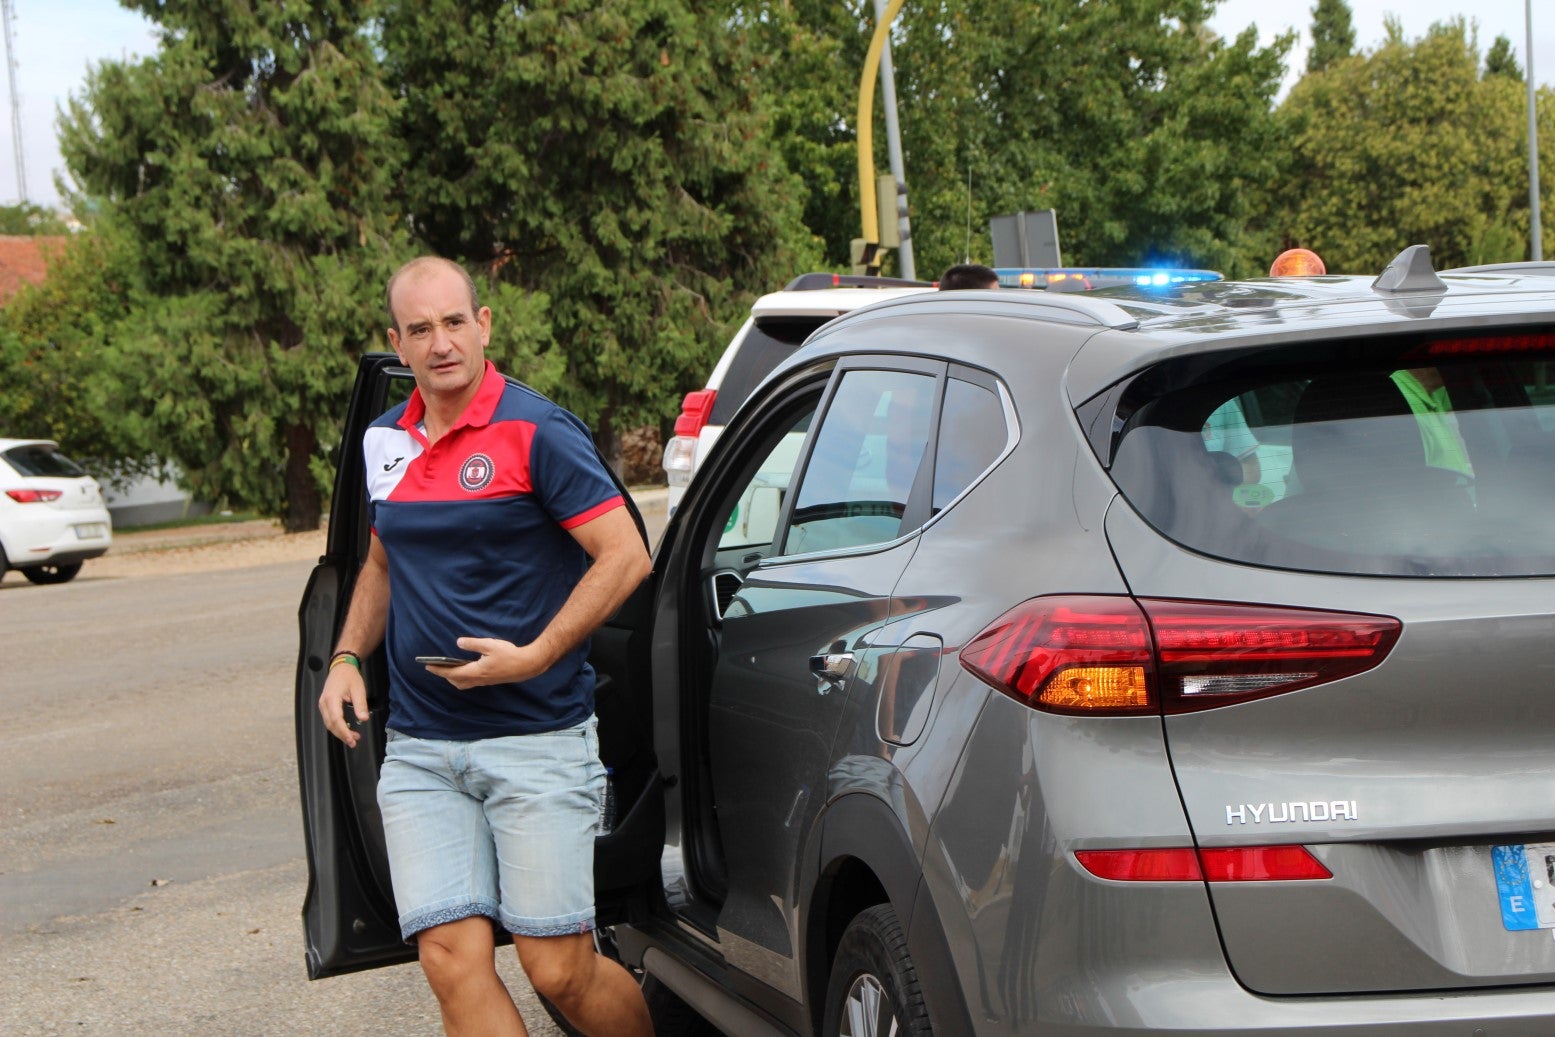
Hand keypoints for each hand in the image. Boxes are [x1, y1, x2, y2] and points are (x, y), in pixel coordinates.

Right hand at [319, 661, 369, 747]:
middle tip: (354, 741)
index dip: (343, 732)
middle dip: (342, 735)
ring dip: (340, 732)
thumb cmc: (349, 676)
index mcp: (331, 698)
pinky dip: (337, 727)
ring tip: (353, 738)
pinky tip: (346, 730)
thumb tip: (363, 719)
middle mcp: (324, 703)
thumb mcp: (358, 690)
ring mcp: (323, 705)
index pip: (336, 720)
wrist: (341, 667)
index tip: (352, 739)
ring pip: (329, 724)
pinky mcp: (325, 706)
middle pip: (331, 724)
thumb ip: (360, 705)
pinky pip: (329, 720)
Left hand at [425, 636, 552, 689]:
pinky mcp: (490, 680)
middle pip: (456, 681)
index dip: (439, 670)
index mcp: (475, 671)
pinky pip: (471, 682)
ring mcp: (484, 681)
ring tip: (449, 669)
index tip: (428, 667)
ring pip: (464, 683)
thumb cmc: (509, 655)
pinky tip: (466, 670)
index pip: (452, 673)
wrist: (526, 665)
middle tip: (436, 667)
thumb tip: (458, 643)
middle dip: (445, 675)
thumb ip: (473, 644)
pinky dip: (463, 678)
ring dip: (454, 678)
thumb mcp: (490, 645)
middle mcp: (478, 679)